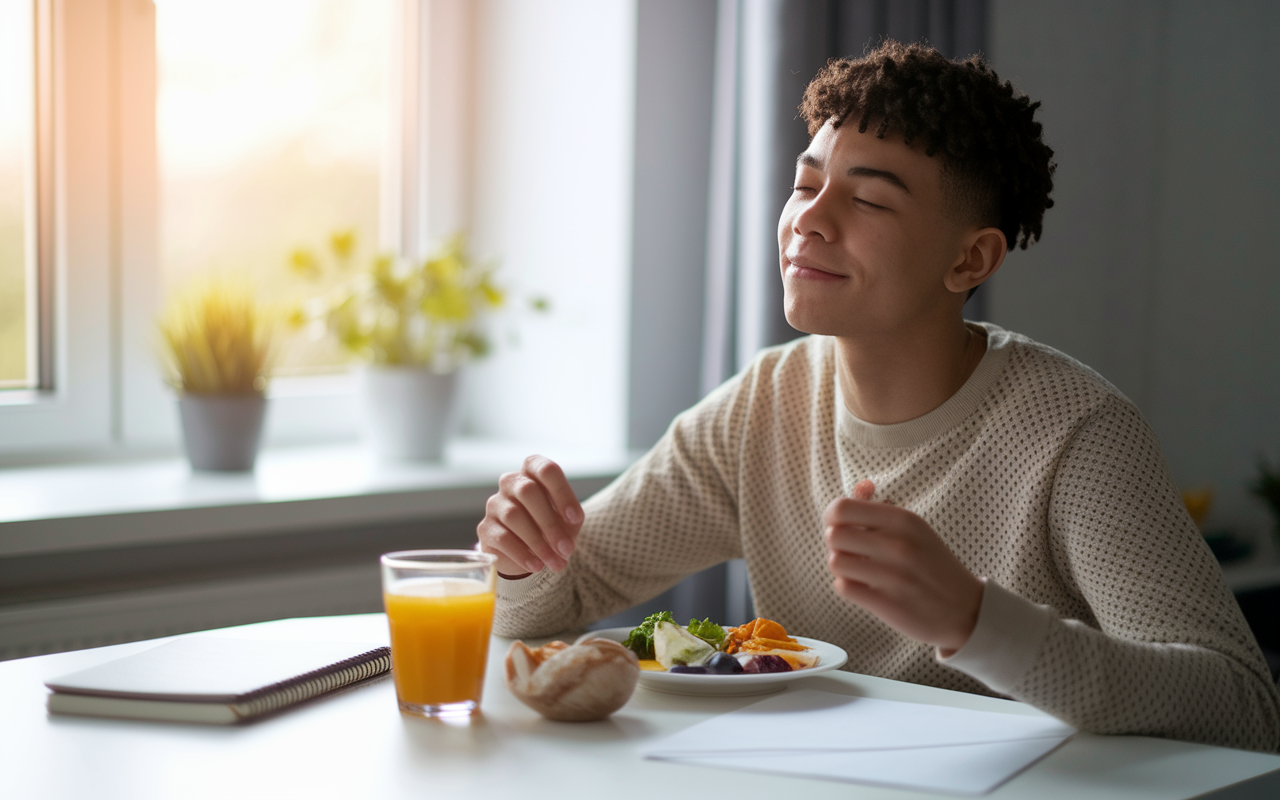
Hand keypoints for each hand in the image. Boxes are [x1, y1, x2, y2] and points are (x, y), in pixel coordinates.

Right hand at [477, 455, 584, 578]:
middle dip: (550, 523)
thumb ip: (571, 519)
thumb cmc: (551, 527)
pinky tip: (536, 565)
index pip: (546, 470)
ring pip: (513, 515)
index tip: (575, 519)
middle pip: (528, 491)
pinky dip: (522, 553)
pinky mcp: (485, 527)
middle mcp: (511, 482)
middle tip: (566, 548)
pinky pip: (502, 537)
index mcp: (533, 472)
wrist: (528, 552)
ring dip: (538, 543)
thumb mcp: (568, 521)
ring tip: (555, 562)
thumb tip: (569, 529)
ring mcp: (495, 503)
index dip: (562, 493)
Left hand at [824, 480, 982, 655]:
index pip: (841, 508)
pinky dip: (848, 587)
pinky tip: (865, 587)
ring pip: (835, 562)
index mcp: (903, 520)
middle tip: (852, 551)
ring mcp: (893, 575)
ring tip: (860, 570)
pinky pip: (843, 587)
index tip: (842, 527)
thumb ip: (882, 508)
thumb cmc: (932, 564)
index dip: (832, 517)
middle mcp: (898, 544)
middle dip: (836, 544)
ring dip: (842, 567)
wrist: (965, 609)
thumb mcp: (914, 529)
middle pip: (833, 535)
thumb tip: (861, 486)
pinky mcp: (888, 603)